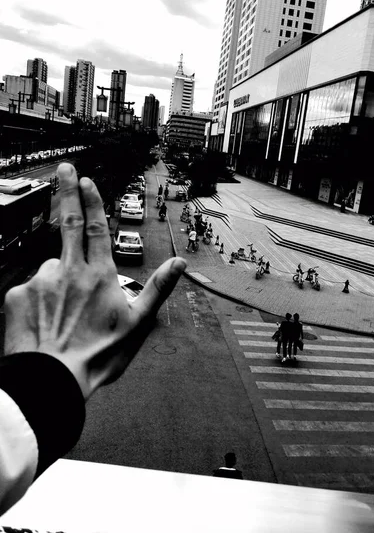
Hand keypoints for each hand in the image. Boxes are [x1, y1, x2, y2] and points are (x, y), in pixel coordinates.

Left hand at [4, 162, 185, 399]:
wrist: (51, 382)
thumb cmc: (98, 355)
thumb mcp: (138, 323)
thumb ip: (158, 287)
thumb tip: (180, 263)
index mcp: (98, 275)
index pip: (95, 228)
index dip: (91, 201)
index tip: (86, 179)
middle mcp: (68, 271)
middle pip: (67, 223)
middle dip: (66, 192)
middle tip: (63, 169)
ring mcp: (40, 281)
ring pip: (50, 270)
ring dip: (57, 281)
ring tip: (62, 317)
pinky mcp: (16, 296)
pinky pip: (30, 290)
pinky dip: (38, 300)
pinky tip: (44, 322)